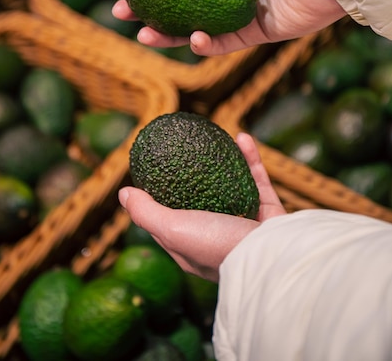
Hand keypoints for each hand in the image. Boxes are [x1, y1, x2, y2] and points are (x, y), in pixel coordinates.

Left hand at [118, 132, 285, 281]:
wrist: (271, 257)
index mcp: (192, 246)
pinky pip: (258, 179)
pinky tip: (242, 137)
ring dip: (226, 160)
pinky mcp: (268, 213)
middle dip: (197, 173)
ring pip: (233, 185)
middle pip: (203, 199)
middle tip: (189, 148)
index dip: (159, 199)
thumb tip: (124, 193)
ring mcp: (245, 225)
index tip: (153, 173)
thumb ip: (146, 212)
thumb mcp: (172, 229)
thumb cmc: (217, 246)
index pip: (169, 221)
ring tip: (217, 139)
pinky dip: (250, 158)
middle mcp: (218, 236)